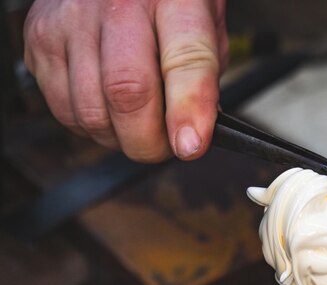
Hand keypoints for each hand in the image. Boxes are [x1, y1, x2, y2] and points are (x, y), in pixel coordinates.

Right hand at [24, 0, 227, 161]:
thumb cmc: (164, 2)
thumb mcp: (205, 27)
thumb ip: (203, 78)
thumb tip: (191, 136)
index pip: (184, 59)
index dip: (188, 109)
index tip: (190, 146)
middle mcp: (117, 4)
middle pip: (127, 93)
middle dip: (149, 142)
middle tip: (164, 146)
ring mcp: (71, 20)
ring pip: (92, 113)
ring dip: (119, 138)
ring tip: (136, 123)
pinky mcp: (40, 39)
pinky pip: (64, 111)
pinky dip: (91, 126)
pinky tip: (107, 108)